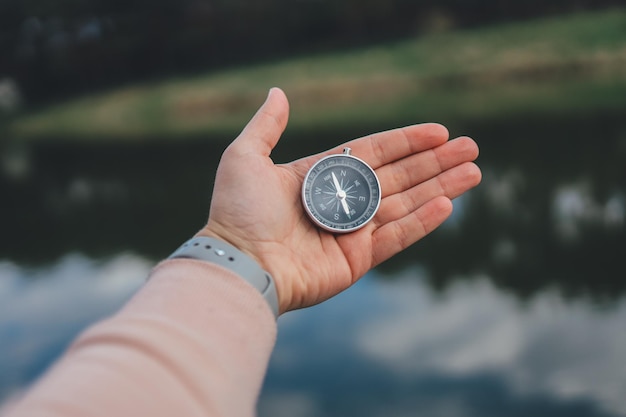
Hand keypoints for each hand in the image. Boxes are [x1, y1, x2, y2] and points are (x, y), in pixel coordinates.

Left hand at [198, 88, 480, 313]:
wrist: (238, 264)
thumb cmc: (237, 212)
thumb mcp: (244, 157)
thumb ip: (266, 126)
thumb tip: (278, 92)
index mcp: (319, 177)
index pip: (372, 153)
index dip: (406, 141)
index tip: (438, 131)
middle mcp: (339, 203)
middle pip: (397, 176)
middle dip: (435, 162)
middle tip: (471, 148)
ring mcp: (350, 233)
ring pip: (405, 204)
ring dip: (440, 187)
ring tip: (474, 172)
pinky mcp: (356, 261)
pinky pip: (396, 237)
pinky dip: (422, 222)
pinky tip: (447, 204)